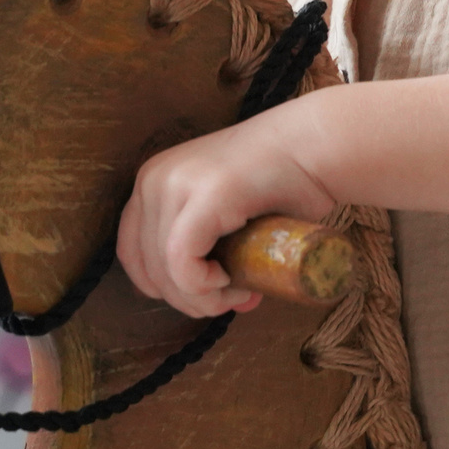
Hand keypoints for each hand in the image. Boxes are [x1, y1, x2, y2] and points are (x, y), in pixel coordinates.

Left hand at [116, 113, 332, 318]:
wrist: (316, 146)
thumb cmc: (281, 180)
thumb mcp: (222, 212)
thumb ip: (206, 246)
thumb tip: (207, 300)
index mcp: (151, 180)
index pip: (133, 252)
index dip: (163, 286)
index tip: (201, 297)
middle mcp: (153, 179)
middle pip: (146, 266)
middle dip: (186, 299)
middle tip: (230, 302)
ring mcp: (176, 185)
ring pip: (165, 271)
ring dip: (201, 299)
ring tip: (239, 296)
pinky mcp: (205, 197)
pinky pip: (183, 262)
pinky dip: (202, 287)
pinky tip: (230, 285)